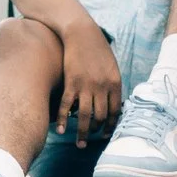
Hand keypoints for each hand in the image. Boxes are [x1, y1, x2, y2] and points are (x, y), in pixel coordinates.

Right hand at [56, 21, 123, 145]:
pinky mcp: (71, 83)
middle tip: (91, 139)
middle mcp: (102, 87)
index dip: (111, 126)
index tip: (106, 134)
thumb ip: (112, 83)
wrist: (81, 32)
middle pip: (100, 116)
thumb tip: (113, 101)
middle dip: (96, 131)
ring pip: (85, 116)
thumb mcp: (112, 65)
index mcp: (115, 83)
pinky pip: (66, 106)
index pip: (115, 111)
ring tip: (79, 144)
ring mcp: (86, 86)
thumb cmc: (97, 48)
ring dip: (82, 133)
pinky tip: (60, 130)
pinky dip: (63, 120)